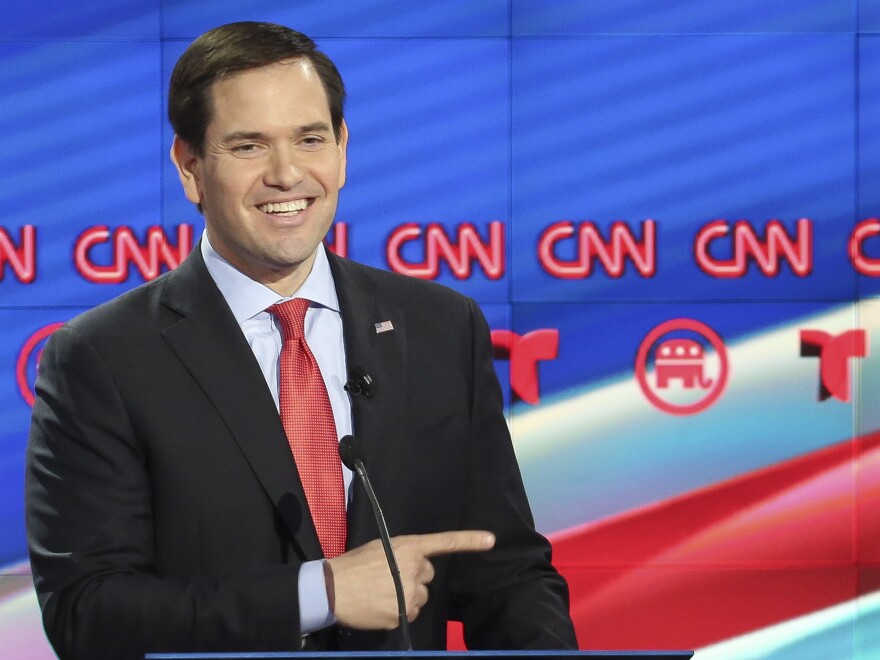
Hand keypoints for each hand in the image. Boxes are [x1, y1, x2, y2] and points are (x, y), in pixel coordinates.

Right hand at [326, 530, 494, 628]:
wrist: (333, 588)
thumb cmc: (353, 564)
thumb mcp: (380, 548)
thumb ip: (402, 554)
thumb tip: (411, 564)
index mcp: (409, 547)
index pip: (444, 542)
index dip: (469, 541)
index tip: (491, 540)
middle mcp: (414, 568)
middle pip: (427, 575)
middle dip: (414, 577)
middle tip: (390, 577)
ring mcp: (410, 593)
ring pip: (420, 597)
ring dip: (407, 596)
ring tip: (382, 593)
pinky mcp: (404, 614)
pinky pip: (410, 613)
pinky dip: (398, 611)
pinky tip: (380, 606)